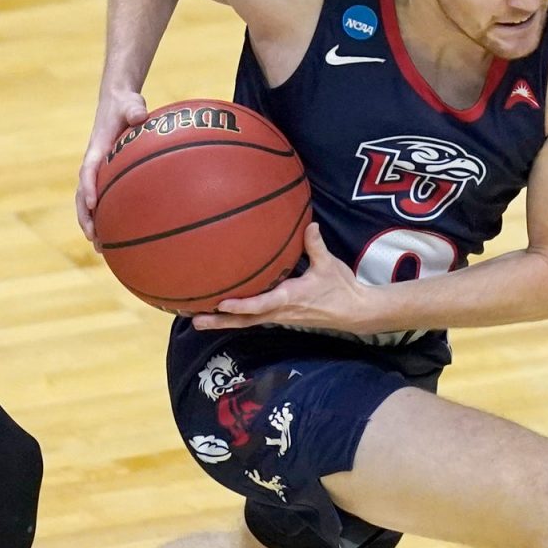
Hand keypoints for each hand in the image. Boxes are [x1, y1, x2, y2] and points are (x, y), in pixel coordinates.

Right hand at [77, 86, 151, 239]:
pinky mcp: (105, 176)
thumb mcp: (130, 104)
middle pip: (82, 195)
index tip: (93, 204)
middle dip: (85, 217)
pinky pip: (102, 200)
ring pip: (88, 202)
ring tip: (101, 247)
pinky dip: (104, 218)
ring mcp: (98, 172)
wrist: (117, 103)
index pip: (88, 171)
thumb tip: (140, 115)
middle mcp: (93, 163)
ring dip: (91, 224)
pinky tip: (118, 237)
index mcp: (96, 149)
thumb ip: (134, 109)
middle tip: (93, 237)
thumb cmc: (125, 105)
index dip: (89, 187)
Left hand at [191, 226, 376, 331]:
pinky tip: (221, 314)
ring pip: (247, 322)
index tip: (222, 304)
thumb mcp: (329, 265)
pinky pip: (254, 319)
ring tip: (197, 320)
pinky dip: (236, 318)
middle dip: (220, 322)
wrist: (353, 311)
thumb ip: (315, 245)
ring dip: (223, 323)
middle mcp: (280, 311)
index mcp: (290, 298)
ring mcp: (279, 317)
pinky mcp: (281, 317)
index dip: (242, 305)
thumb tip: (309, 224)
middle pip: (245, 320)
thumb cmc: (340, 288)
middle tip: (194, 320)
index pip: (262, 304)